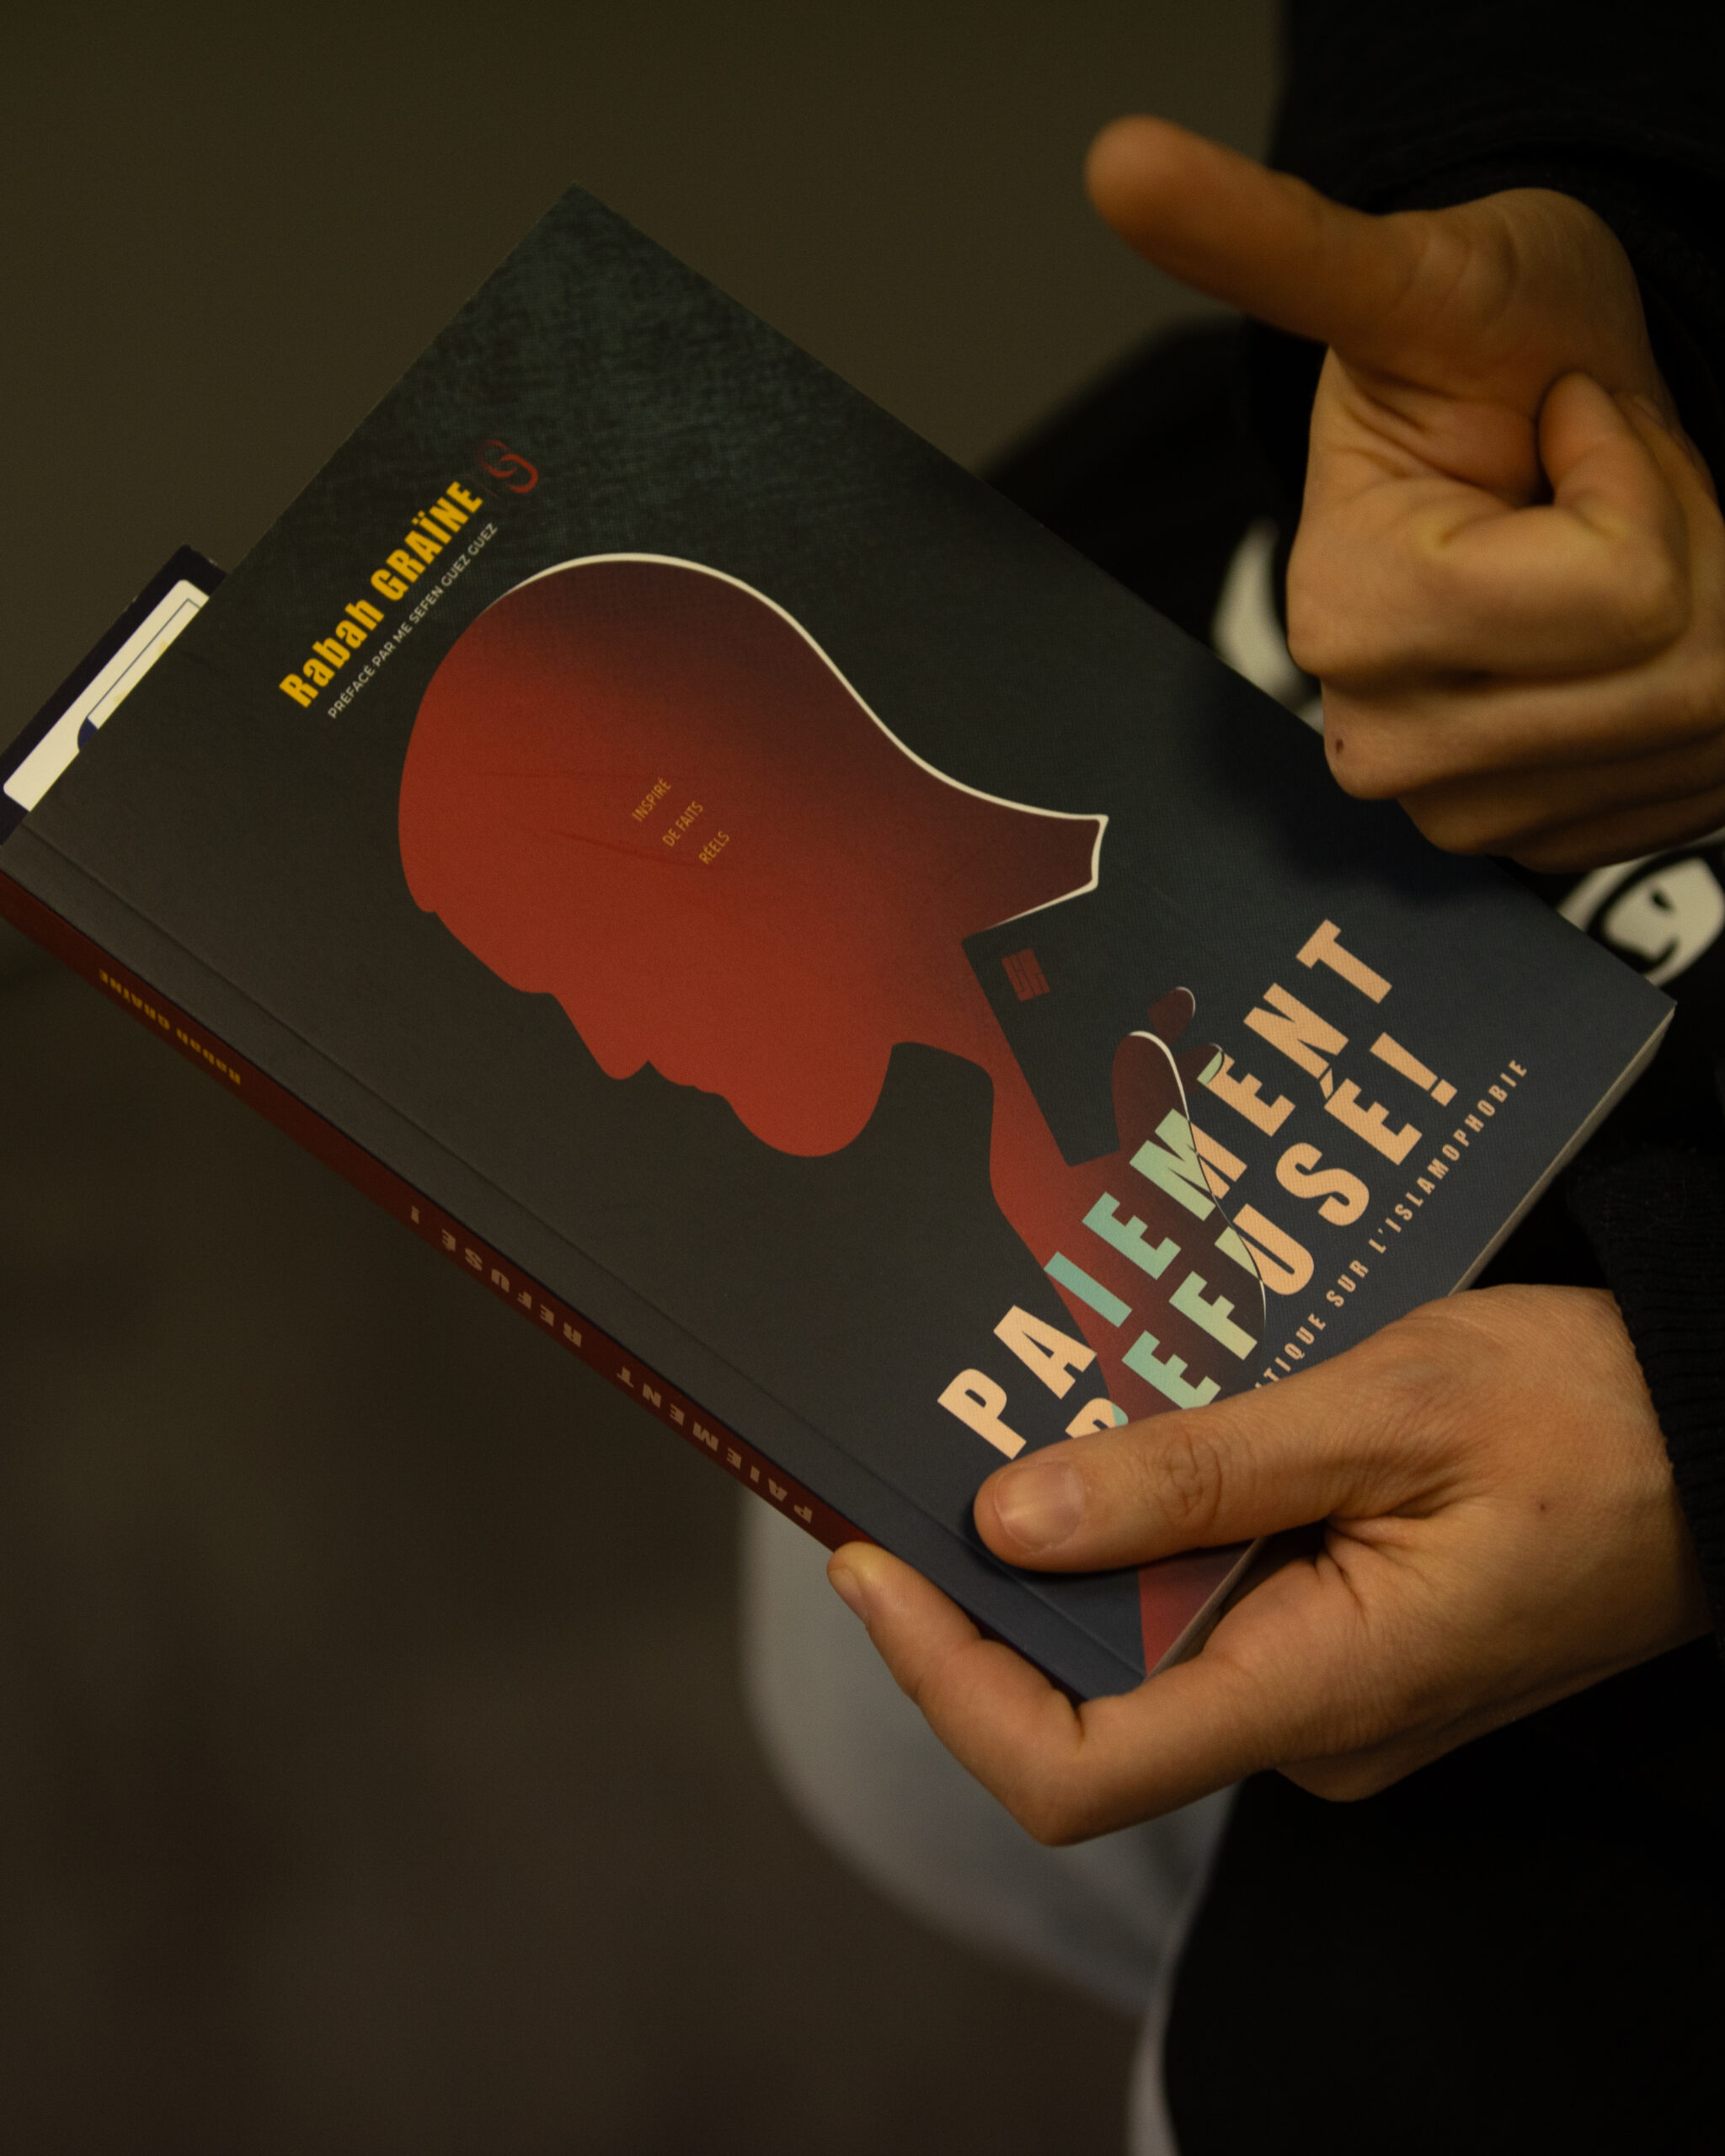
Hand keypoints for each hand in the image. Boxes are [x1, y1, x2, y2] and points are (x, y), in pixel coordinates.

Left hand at [827, 1287, 1707, 1840]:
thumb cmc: (1586, 1416)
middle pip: (1081, 1694)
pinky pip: (1199, 1596)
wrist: (1719, 1430)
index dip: (942, 1675)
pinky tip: (1124, 1418)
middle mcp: (1306, 1719)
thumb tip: (1006, 1523)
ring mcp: (1323, 1683)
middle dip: (981, 1579)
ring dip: (1065, 1529)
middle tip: (921, 1434)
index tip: (867, 1558)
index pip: (1070, 1765)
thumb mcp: (1380, 1410)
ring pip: (1136, 1635)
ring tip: (1020, 1397)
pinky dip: (1141, 1519)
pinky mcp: (1335, 1634)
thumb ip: (1193, 1475)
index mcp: (1321, 1692)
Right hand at [1085, 118, 1724, 871]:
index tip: (1562, 424)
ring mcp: (1461, 811)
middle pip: (1666, 674)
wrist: (1512, 434)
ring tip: (1610, 553)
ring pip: (1689, 728)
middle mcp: (1390, 750)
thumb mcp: (1414, 279)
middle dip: (1675, 551)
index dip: (1631, 478)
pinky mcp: (1529, 840)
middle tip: (1593, 491)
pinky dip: (1687, 688)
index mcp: (1346, 623)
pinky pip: (1682, 784)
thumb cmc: (1484, 345)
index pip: (1620, 593)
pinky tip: (1620, 633)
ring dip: (1694, 616)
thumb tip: (1117, 159)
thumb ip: (1281, 242)